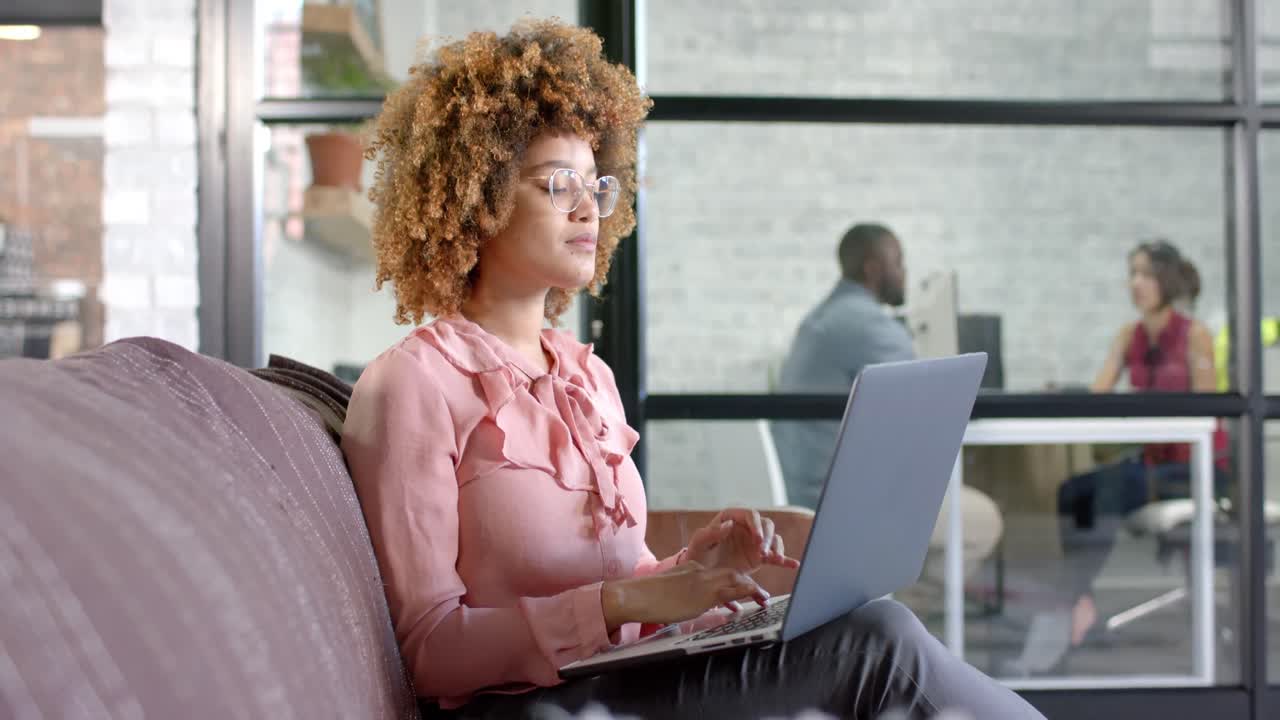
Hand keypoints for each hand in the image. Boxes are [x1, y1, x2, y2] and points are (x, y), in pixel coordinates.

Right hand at [601, 562, 767, 630]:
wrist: (636, 595)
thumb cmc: (646, 598)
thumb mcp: (669, 591)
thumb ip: (683, 593)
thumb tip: (688, 604)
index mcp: (690, 569)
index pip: (717, 572)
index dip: (732, 580)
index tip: (741, 589)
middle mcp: (698, 571)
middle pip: (730, 572)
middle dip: (747, 582)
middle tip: (760, 594)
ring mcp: (702, 581)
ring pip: (735, 578)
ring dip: (752, 588)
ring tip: (764, 598)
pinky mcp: (703, 594)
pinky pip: (732, 590)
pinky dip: (747, 592)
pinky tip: (757, 598)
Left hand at [685, 508, 800, 574]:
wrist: (701, 575)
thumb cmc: (698, 555)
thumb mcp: (699, 543)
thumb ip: (711, 533)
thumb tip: (729, 524)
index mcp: (732, 517)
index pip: (750, 514)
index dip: (756, 525)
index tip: (757, 539)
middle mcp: (746, 526)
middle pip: (766, 525)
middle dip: (767, 538)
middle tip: (763, 553)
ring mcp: (754, 541)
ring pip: (773, 538)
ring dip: (776, 548)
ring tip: (774, 560)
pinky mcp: (760, 556)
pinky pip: (775, 555)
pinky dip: (785, 560)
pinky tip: (794, 565)